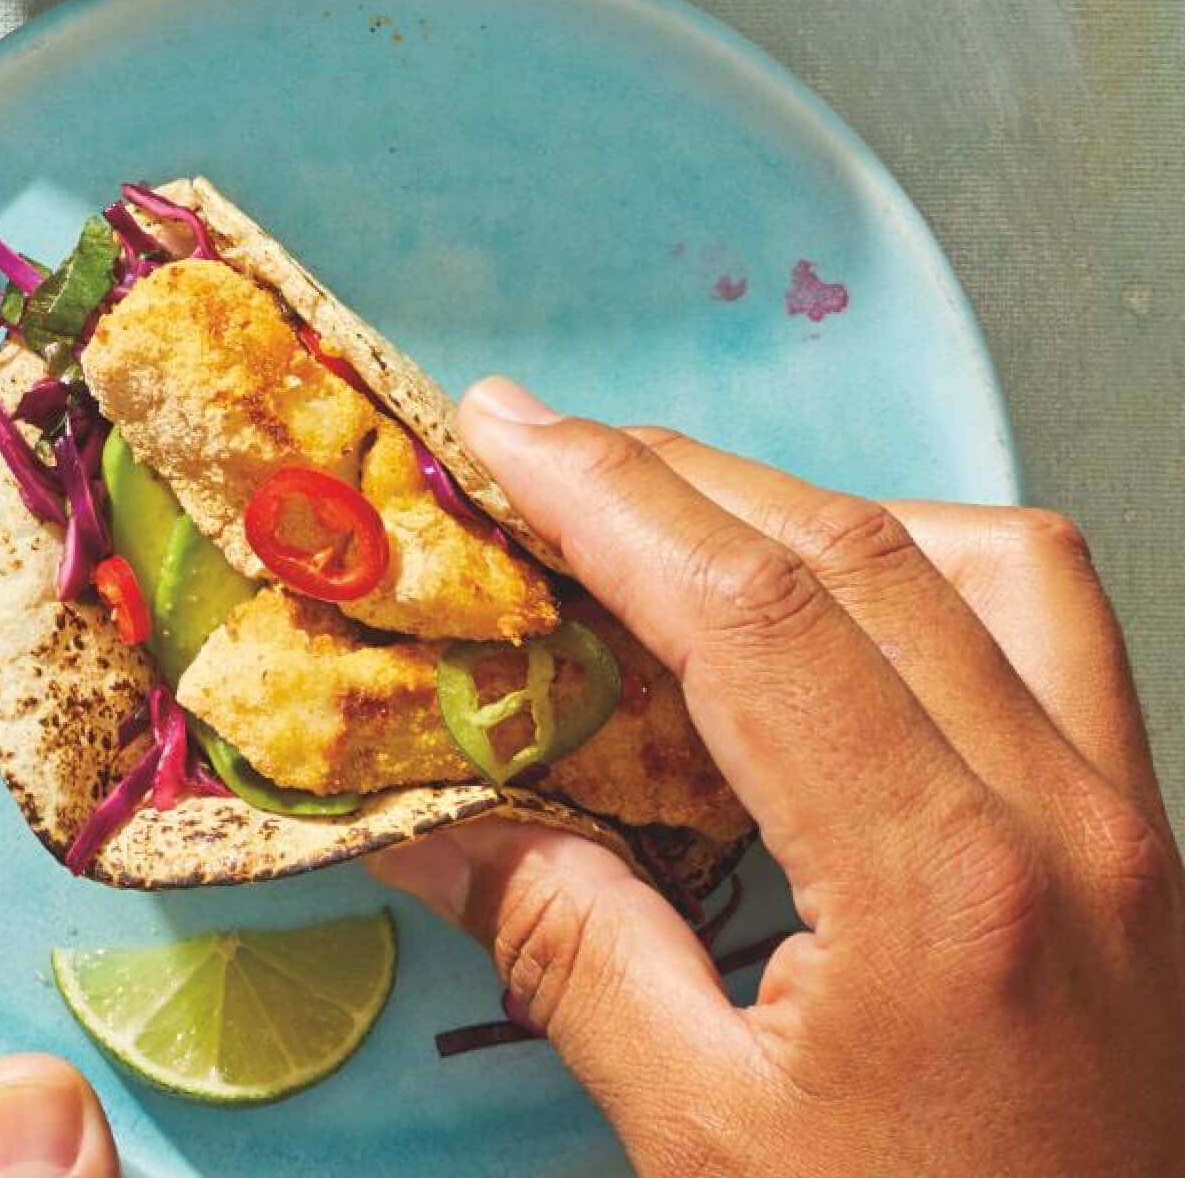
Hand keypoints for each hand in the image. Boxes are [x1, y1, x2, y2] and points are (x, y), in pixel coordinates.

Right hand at [372, 382, 1184, 1177]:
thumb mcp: (703, 1135)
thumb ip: (569, 949)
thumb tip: (426, 813)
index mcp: (941, 887)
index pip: (757, 608)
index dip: (609, 495)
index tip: (492, 431)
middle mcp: (1061, 821)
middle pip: (862, 550)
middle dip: (676, 474)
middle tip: (533, 452)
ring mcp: (1127, 829)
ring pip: (991, 559)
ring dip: (819, 508)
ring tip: (678, 529)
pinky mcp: (1146, 854)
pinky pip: (1057, 633)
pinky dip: (932, 576)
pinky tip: (833, 625)